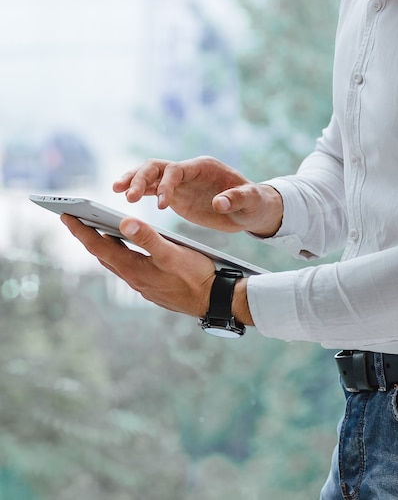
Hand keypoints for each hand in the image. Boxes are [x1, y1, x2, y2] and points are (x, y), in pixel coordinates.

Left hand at [61, 214, 215, 316]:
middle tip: (76, 220)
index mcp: (134, 268)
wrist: (215, 300)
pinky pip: (131, 269)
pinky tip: (130, 250)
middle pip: (104, 255)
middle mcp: (135, 279)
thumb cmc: (196, 276)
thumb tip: (123, 222)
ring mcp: (144, 285)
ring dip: (106, 247)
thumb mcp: (173, 253)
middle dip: (89, 237)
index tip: (66, 215)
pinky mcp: (155, 287)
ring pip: (117, 263)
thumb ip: (148, 237)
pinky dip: (123, 255)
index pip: (99, 247)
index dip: (81, 230)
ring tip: (99, 231)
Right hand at [113, 156, 282, 236]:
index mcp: (204, 167)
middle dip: (141, 178)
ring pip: (150, 175)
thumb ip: (237, 200)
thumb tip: (219, 203)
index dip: (167, 185)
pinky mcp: (176, 194)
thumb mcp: (251, 202)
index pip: (177, 170)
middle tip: (128, 196)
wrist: (251, 209)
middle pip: (157, 167)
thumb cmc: (254, 203)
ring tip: (117, 191)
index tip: (162, 206)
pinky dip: (138, 191)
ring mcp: (180, 182)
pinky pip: (152, 189)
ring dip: (133, 181)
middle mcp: (189, 171)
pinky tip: (124, 199)